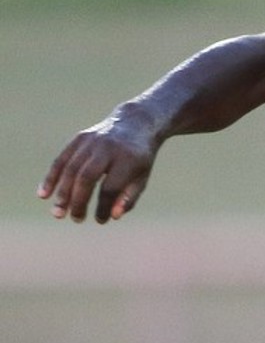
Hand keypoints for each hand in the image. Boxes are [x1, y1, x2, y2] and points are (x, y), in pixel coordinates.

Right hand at [38, 109, 157, 223]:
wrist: (136, 123)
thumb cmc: (139, 158)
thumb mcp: (142, 176)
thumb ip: (129, 197)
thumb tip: (112, 216)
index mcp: (129, 159)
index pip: (111, 187)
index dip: (104, 207)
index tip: (101, 219)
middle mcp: (109, 148)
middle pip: (87, 177)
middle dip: (78, 201)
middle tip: (76, 219)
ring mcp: (92, 141)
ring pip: (71, 169)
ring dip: (62, 193)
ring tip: (58, 213)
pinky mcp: (80, 138)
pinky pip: (62, 159)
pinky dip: (51, 177)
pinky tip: (44, 195)